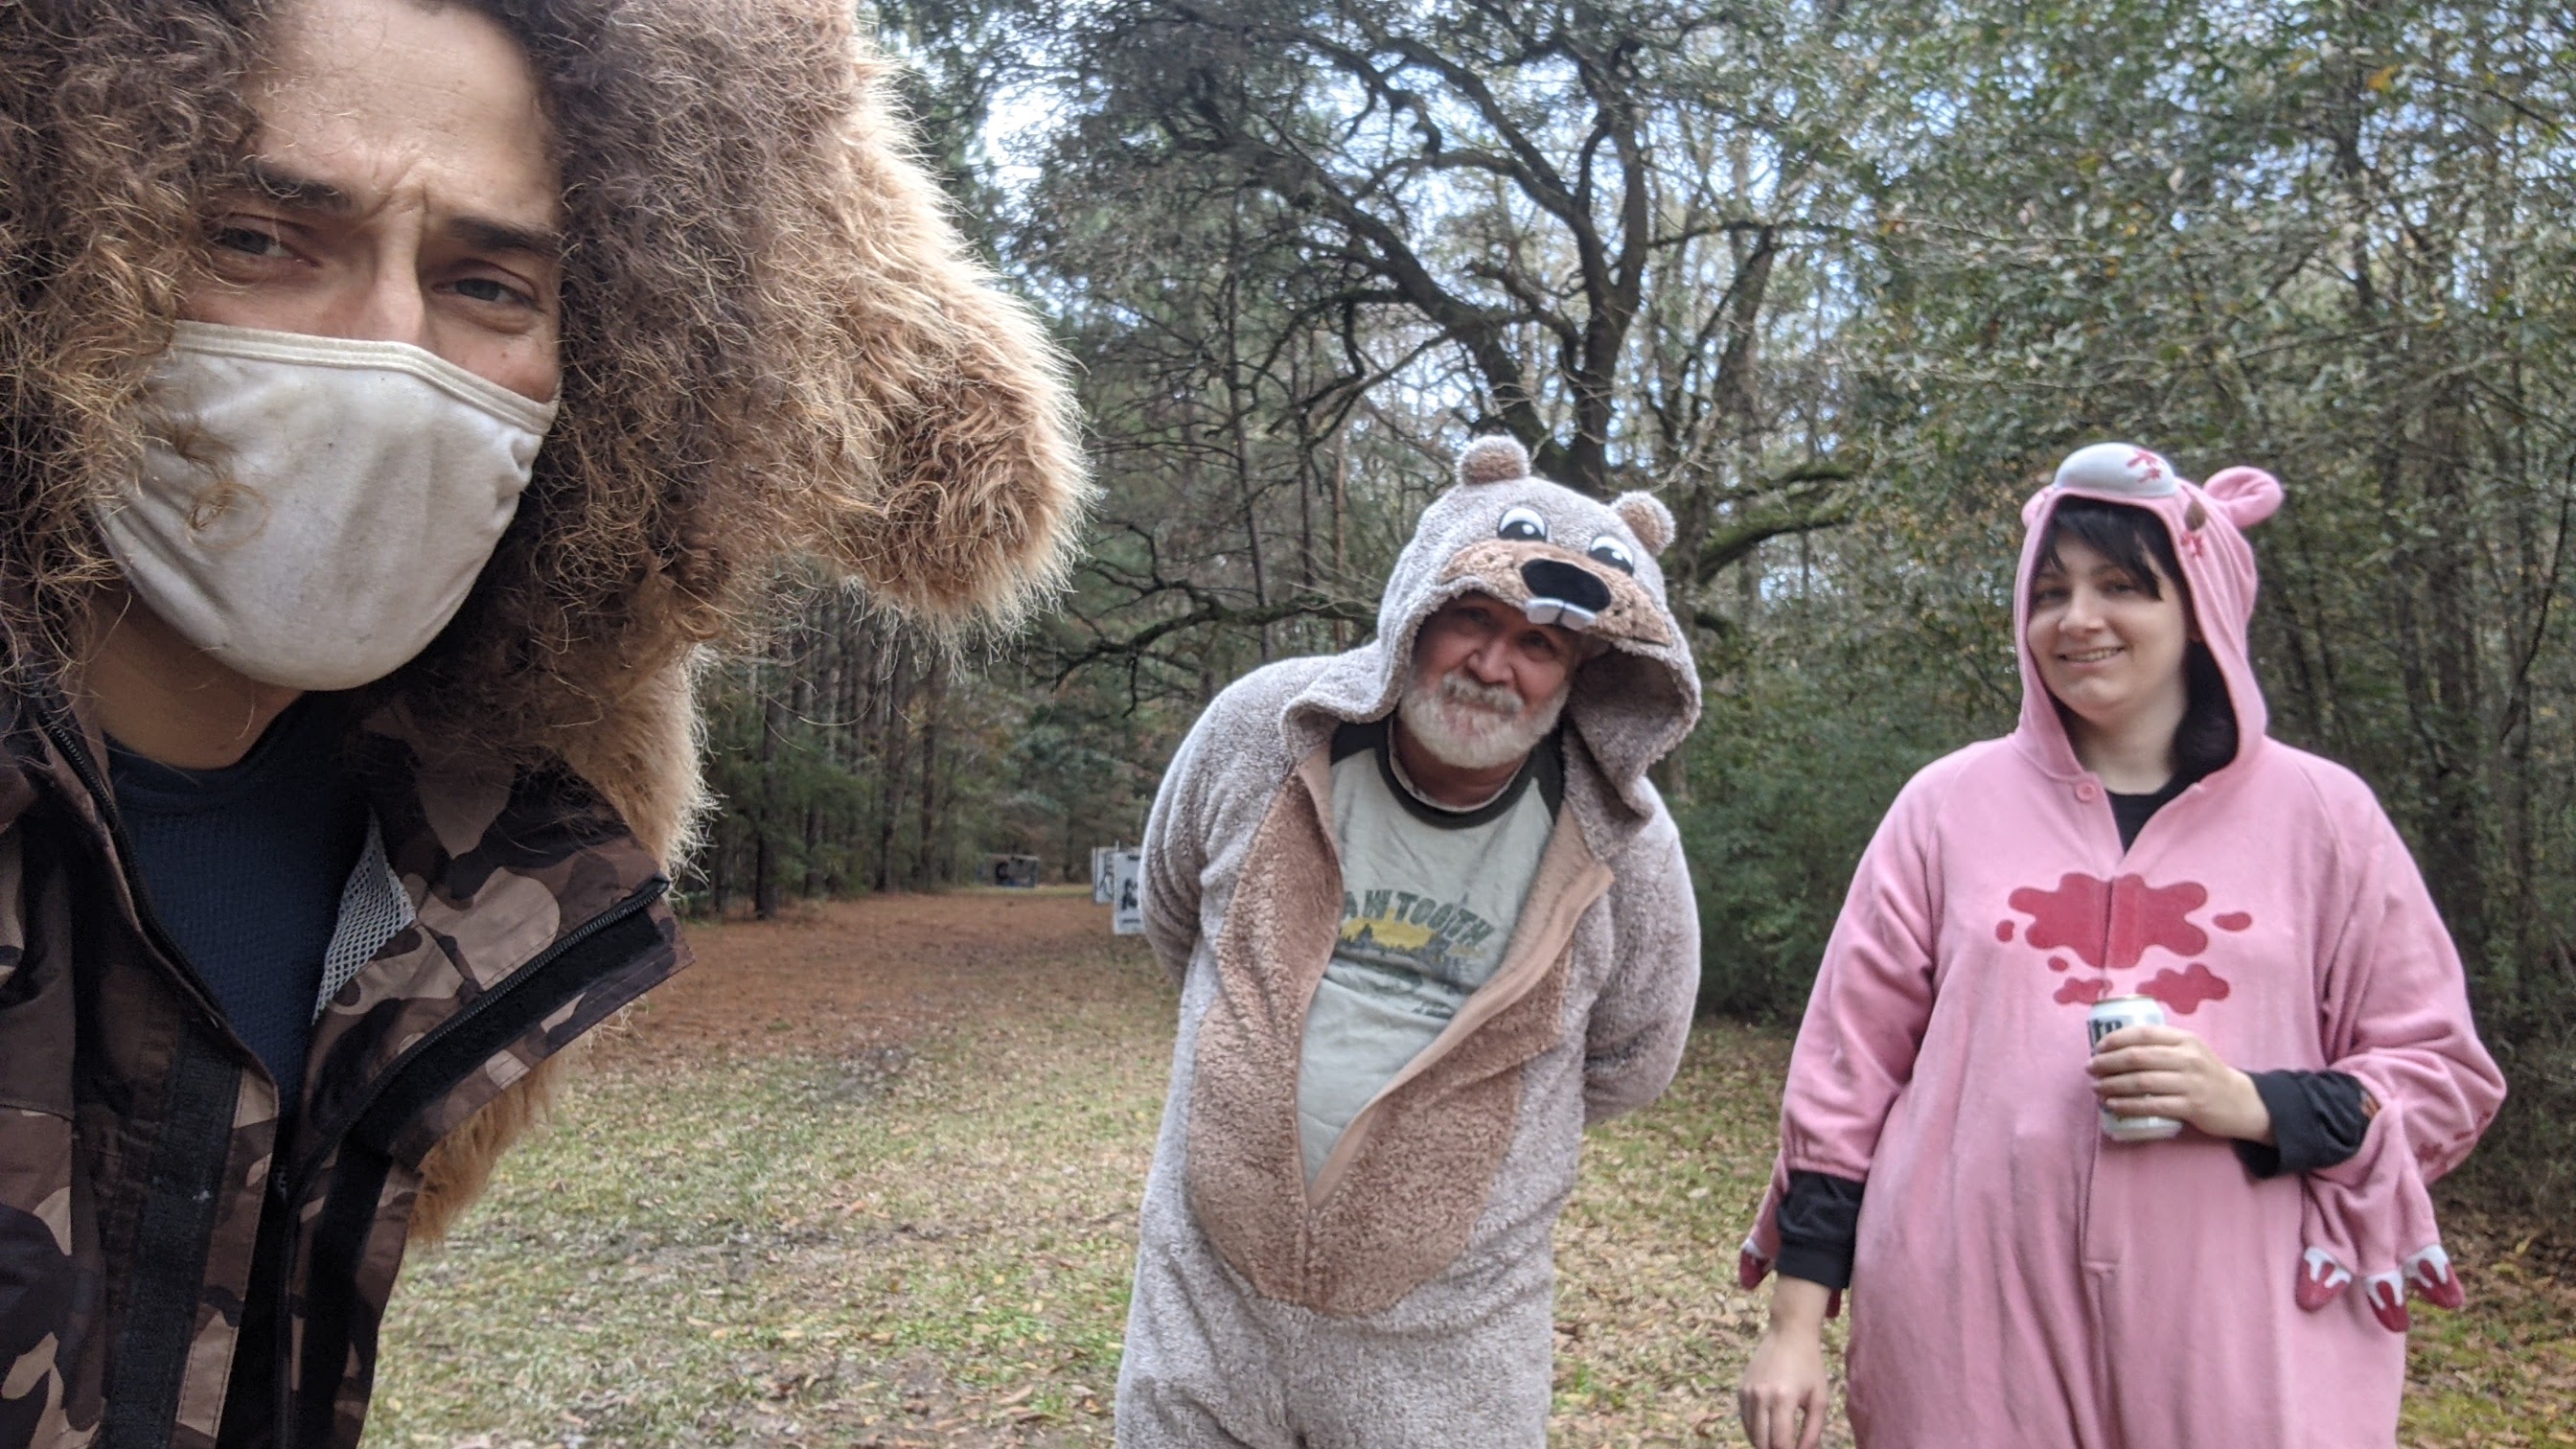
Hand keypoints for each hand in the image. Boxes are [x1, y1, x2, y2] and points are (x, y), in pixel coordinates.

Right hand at [1739, 1278, 1833, 1448]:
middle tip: (1787, 1447)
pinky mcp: (1741, 1390)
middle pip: (1762, 1443)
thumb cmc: (1809, 1366)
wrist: (1788, 1334)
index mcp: (1783, 1399)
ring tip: (1779, 1441)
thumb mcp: (1819, 1399)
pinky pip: (1744, 1420)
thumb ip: (1813, 1431)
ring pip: (1751, 1434)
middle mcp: (1760, 1397)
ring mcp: (1747, 1393)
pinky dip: (1755, 1430)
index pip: (1781, 1443)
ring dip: (1764, 1443)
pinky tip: (1768, 1429)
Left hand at [2087, 1024, 2273, 1142]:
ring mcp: (2190, 1083)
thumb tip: (2117, 1046)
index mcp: (2185, 1039)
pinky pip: (2152, 1105)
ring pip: (2142, 1082)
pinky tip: (2113, 1105)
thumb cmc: (2206, 1074)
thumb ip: (2163, 1045)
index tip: (2097, 1048)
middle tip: (2091, 1069)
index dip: (2115, 1039)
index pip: (2143, 1033)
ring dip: (2113, 1085)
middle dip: (2107, 1063)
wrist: (2241, 1102)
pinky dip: (2128, 1105)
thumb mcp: (2191, 1050)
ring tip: (2097, 1088)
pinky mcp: (2192, 1107)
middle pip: (2137, 1057)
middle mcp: (2188, 1058)